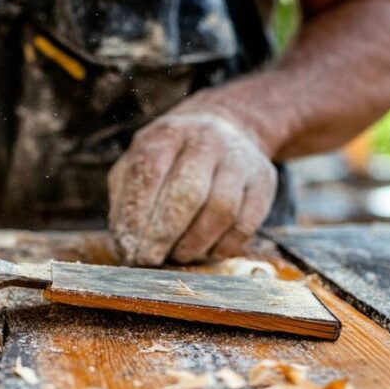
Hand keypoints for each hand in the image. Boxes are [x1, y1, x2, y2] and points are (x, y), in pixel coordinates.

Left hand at [107, 112, 276, 265]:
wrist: (226, 128)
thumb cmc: (171, 159)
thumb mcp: (138, 163)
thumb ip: (126, 200)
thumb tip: (125, 245)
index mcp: (168, 134)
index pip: (149, 173)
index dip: (136, 216)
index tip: (129, 248)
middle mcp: (207, 140)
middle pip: (187, 194)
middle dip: (163, 235)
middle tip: (149, 260)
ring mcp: (240, 159)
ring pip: (220, 211)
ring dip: (194, 244)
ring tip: (177, 255)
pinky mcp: (264, 182)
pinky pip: (245, 225)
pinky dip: (222, 247)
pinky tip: (205, 252)